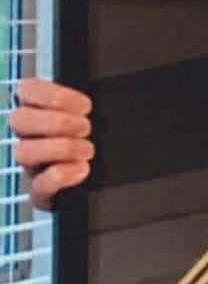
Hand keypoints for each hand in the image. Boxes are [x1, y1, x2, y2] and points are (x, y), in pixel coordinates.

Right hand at [8, 78, 93, 208]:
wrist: (113, 184)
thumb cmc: (102, 144)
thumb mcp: (99, 118)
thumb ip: (87, 105)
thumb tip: (92, 97)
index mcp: (39, 111)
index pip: (26, 90)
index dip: (52, 94)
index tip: (86, 106)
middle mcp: (29, 137)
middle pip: (19, 119)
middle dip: (56, 121)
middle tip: (86, 128)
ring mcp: (33, 166)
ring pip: (22, 152)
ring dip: (59, 148)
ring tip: (87, 150)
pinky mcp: (43, 193)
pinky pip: (39, 185)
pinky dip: (61, 176)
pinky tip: (82, 169)